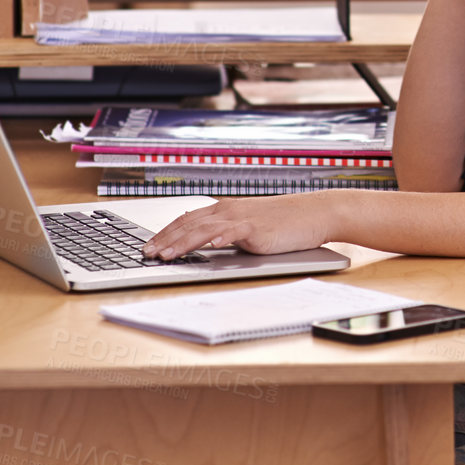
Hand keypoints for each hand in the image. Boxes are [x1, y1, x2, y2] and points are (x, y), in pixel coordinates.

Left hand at [142, 195, 332, 259]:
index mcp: (226, 210)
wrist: (316, 213)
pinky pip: (234, 232)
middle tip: (147, 253)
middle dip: (165, 239)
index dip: (166, 232)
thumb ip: (229, 233)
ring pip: (204, 229)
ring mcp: (243, 218)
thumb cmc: (287, 222)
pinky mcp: (258, 228)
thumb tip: (208, 246)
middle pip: (189, 224)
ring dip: (182, 242)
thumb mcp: (251, 226)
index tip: (150, 245)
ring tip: (166, 254)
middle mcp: (229, 210)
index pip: (187, 219)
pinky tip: (209, 245)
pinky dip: (220, 237)